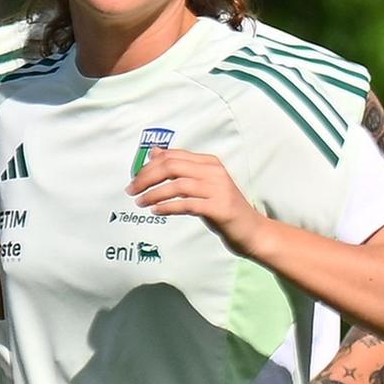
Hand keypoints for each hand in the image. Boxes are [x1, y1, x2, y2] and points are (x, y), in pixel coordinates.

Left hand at [132, 148, 264, 250]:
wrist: (252, 230)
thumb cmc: (222, 207)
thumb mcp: (202, 184)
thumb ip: (181, 168)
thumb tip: (154, 152)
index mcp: (209, 163)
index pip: (172, 156)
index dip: (148, 166)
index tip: (135, 178)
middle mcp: (215, 172)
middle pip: (172, 167)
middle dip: (146, 178)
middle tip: (131, 190)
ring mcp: (219, 190)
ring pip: (177, 185)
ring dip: (153, 194)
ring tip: (140, 203)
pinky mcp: (220, 208)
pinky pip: (186, 204)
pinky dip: (168, 207)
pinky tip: (156, 211)